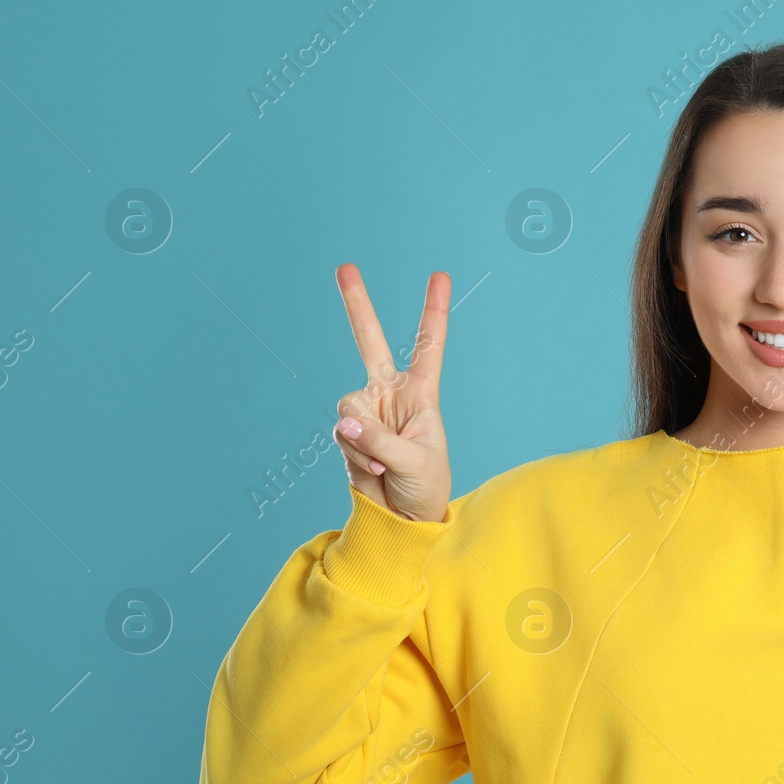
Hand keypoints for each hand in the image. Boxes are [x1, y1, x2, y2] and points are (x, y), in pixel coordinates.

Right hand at [331, 264, 452, 521]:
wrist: (401, 517)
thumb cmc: (424, 486)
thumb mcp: (415, 462)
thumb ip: (380, 440)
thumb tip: (346, 423)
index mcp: (422, 392)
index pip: (429, 344)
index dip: (434, 310)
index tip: (441, 275)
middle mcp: (390, 393)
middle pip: (370, 341)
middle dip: (356, 304)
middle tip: (344, 266)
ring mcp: (367, 411)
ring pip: (348, 407)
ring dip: (364, 440)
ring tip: (384, 464)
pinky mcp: (348, 432)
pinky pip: (343, 435)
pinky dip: (357, 456)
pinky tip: (374, 471)